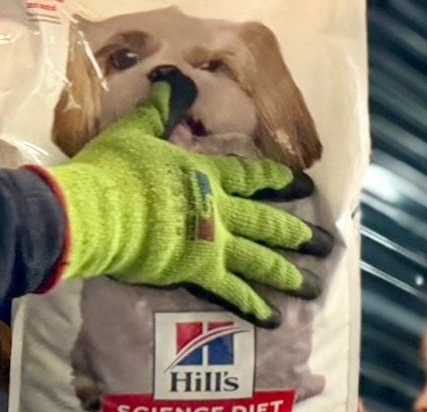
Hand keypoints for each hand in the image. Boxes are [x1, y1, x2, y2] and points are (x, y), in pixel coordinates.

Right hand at [42, 72, 333, 325]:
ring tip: (315, 287)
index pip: (252, 176)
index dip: (280, 180)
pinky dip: (255, 308)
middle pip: (269, 223)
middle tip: (327, 245)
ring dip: (291, 275)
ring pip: (263, 261)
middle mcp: (220, 210)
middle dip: (300, 235)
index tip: (305, 185)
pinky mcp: (200, 273)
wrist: (98, 209)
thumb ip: (162, 107)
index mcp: (206, 175)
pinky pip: (235, 294)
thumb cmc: (115, 169)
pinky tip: (275, 320)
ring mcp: (214, 244)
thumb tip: (176, 76)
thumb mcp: (137, 129)